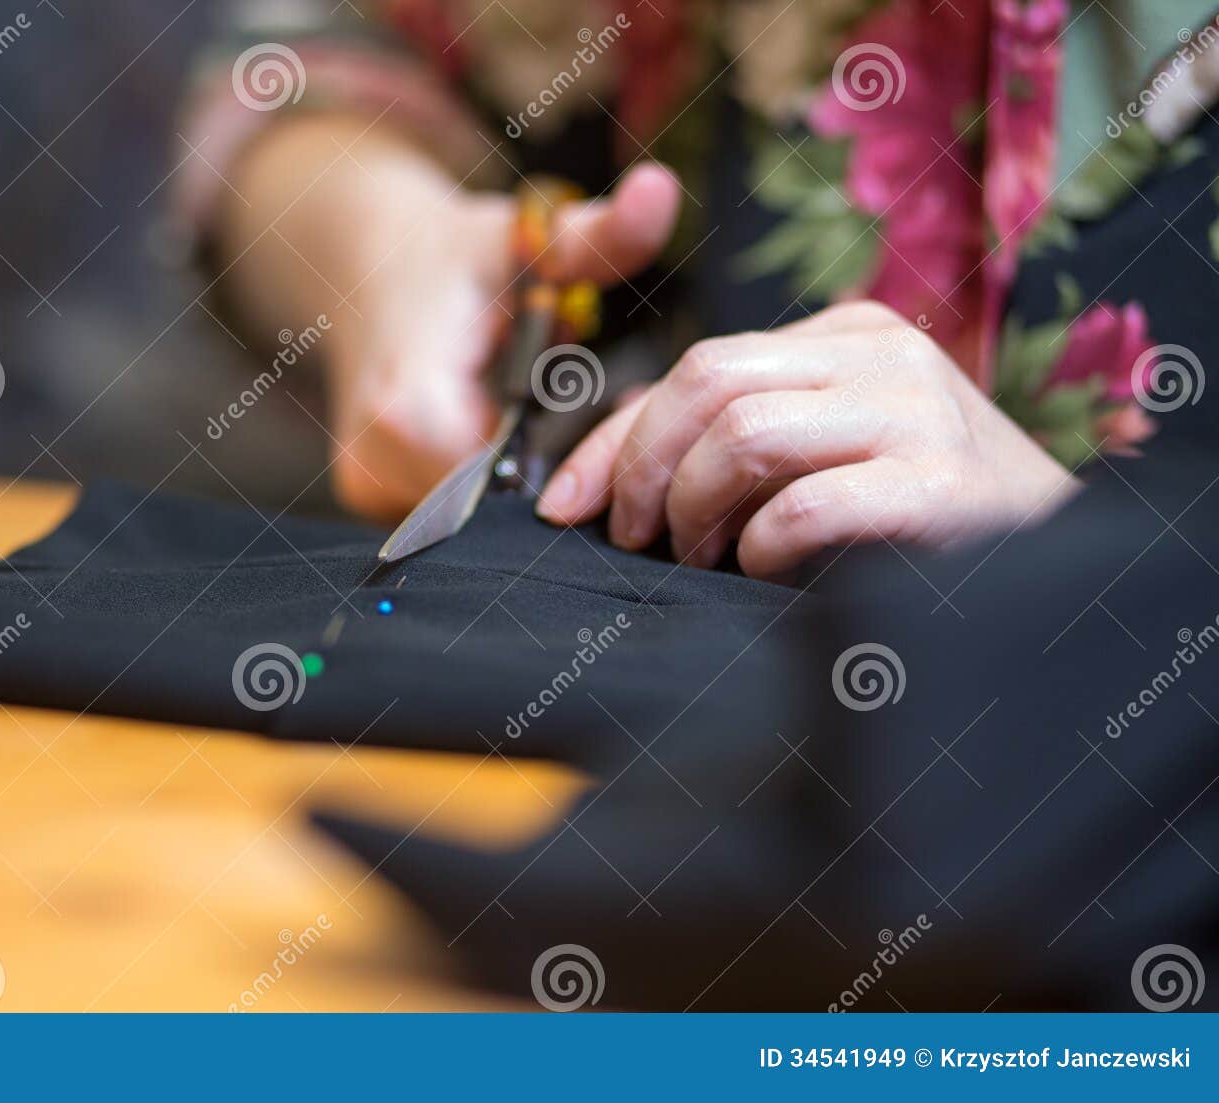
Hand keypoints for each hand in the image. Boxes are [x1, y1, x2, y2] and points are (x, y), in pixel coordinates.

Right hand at [322, 163, 680, 518]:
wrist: (367, 265)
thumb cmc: (458, 257)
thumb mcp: (529, 239)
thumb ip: (598, 235)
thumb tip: (661, 190)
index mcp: (407, 404)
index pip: (509, 484)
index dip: (561, 457)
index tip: (585, 410)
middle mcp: (373, 458)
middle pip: (495, 509)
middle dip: (541, 470)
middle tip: (562, 409)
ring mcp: (365, 487)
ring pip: (474, 517)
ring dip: (510, 480)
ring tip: (524, 419)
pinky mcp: (366, 497)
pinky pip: (446, 511)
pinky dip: (478, 485)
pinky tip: (491, 437)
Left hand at [536, 302, 1080, 578]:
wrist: (1058, 568)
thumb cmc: (917, 525)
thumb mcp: (821, 459)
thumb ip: (733, 448)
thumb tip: (593, 486)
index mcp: (849, 335)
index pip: (697, 367)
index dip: (615, 439)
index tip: (564, 507)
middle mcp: (884, 354)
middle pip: (708, 381)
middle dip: (643, 468)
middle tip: (636, 541)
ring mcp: (918, 412)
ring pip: (744, 435)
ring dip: (694, 510)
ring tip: (702, 561)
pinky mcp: (940, 485)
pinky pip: (804, 506)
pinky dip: (763, 549)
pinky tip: (768, 574)